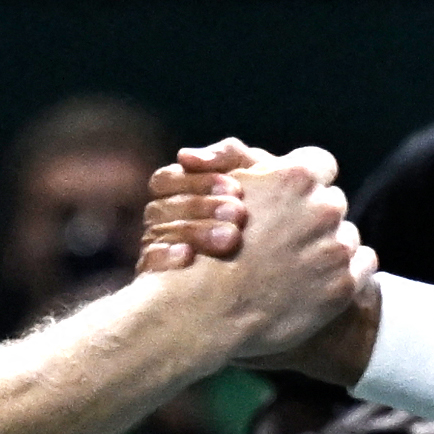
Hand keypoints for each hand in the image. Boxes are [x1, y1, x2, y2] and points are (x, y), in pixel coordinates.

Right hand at [140, 140, 255, 272]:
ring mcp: (158, 247)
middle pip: (162, 206)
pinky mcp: (157, 278)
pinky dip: (166, 257)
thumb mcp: (255, 175)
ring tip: (230, 238)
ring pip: (159, 232)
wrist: (283, 257)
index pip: (168, 179)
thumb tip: (184, 156)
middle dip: (201, 206)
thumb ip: (228, 155)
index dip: (198, 181)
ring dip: (195, 231)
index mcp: (178, 192)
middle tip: (239, 214)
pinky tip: (189, 257)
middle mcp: (164, 219)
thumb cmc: (266, 207)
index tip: (236, 189)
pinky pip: (150, 263)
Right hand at [188, 146, 373, 363]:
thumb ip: (255, 168)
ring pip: (347, 235)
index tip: (292, 200)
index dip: (306, 182)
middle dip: (315, 217)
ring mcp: (336, 247)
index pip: (321, 165)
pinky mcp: (344, 284)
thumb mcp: (221, 190)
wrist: (206, 310)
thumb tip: (272, 161)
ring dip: (329, 246)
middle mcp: (323, 207)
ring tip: (295, 265)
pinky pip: (365, 263)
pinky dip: (348, 270)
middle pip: (333, 202)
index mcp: (296, 177)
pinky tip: (320, 279)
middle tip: (287, 239)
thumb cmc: (206, 245)